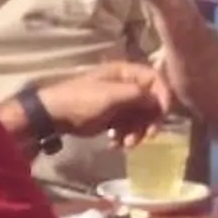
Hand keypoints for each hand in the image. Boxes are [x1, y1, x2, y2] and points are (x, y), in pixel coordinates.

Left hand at [38, 61, 166, 139]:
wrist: (54, 116)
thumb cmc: (81, 101)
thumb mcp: (111, 96)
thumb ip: (137, 95)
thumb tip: (158, 99)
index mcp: (125, 73)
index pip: (156, 79)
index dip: (163, 97)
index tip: (162, 115)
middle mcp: (126, 85)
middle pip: (152, 102)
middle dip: (149, 121)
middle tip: (147, 136)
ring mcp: (119, 102)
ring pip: (142, 118)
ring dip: (137, 132)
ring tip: (125, 144)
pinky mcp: (113, 117)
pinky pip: (129, 127)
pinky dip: (126, 136)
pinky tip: (114, 144)